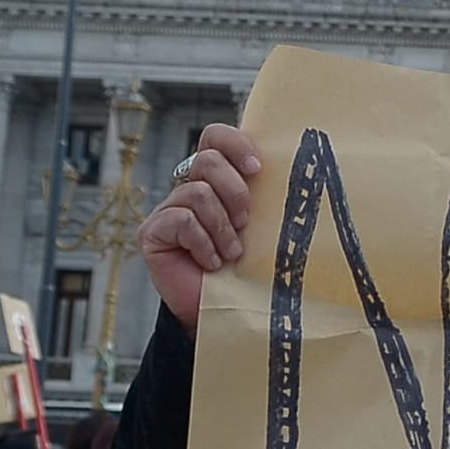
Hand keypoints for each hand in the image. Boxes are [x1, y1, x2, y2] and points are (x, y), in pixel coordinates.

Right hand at [139, 123, 263, 329]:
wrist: (225, 311)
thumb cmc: (250, 267)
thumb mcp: (264, 226)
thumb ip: (268, 195)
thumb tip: (298, 165)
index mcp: (217, 178)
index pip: (216, 137)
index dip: (236, 144)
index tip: (258, 169)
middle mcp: (188, 187)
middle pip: (208, 159)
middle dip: (234, 191)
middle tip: (246, 222)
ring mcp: (168, 209)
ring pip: (197, 192)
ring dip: (222, 226)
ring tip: (232, 252)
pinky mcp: (152, 232)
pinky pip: (182, 220)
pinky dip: (204, 243)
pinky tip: (212, 263)